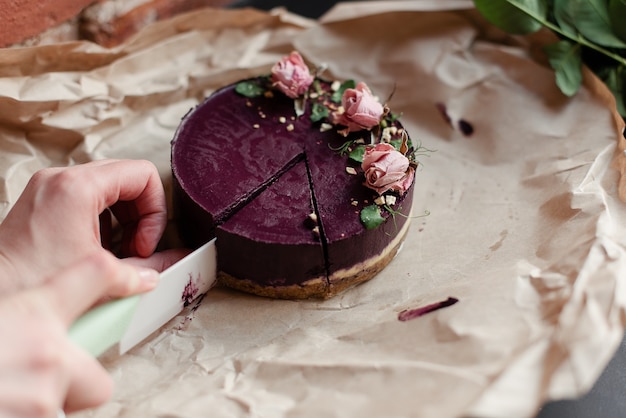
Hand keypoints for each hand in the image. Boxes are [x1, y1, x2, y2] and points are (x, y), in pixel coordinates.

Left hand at [0, 159, 185, 292]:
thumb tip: (180, 260)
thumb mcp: (105, 273)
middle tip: (136, 249)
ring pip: (109, 188)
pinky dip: (102, 222)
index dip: (155, 210)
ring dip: (123, 220)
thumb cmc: (36, 285)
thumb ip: (152, 264)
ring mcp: (48, 187)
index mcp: (77, 187)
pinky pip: (88, 198)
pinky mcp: (42, 200)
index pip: (143, 175)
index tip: (145, 242)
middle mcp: (60, 178)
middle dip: (140, 216)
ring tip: (118, 252)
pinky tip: (97, 251)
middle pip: (127, 179)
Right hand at [0, 251, 158, 416]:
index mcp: (29, 313)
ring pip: (67, 413)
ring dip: (42, 413)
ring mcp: (44, 401)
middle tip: (34, 390)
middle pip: (99, 380)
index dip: (121, 277)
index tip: (141, 281)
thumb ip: (12, 319)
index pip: (95, 275)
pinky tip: (5, 410)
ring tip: (5, 403)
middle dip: (73, 391)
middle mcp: (48, 355)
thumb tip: (24, 329)